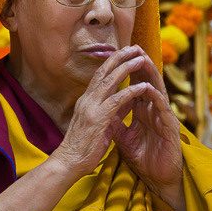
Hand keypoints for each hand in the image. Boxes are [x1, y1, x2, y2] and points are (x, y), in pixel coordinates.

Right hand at [50, 46, 156, 175]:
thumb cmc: (84, 147)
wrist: (69, 163)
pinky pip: (117, 101)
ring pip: (110, 81)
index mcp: (86, 100)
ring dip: (126, 68)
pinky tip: (143, 87)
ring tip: (140, 59)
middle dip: (120, 57)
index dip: (113, 61)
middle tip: (134, 47)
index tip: (126, 52)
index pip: (100, 75)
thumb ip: (114, 111)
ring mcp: (91, 108)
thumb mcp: (101, 124)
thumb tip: (129, 101)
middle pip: (104, 72)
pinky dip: (130, 92)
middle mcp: (87, 100)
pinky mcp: (98, 119)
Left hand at [113, 49, 183, 197]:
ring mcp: (163, 118)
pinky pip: (163, 110)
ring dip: (151, 75)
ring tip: (144, 60)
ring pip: (158, 91)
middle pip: (148, 82)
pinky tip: (150, 89)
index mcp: (143, 111)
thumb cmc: (144, 157)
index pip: (135, 86)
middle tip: (134, 47)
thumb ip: (115, 122)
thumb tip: (103, 111)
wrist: (158, 178)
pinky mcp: (170, 129)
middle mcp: (154, 111)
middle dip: (141, 65)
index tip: (119, 56)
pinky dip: (156, 99)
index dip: (128, 71)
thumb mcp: (123, 138)